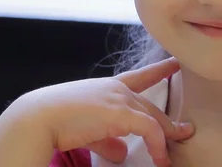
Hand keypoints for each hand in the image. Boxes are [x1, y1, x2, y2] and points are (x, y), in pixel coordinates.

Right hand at [17, 58, 192, 166]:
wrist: (38, 118)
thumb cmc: (56, 121)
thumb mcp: (87, 131)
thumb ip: (107, 141)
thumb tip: (122, 154)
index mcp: (108, 87)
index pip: (139, 77)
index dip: (158, 71)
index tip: (174, 65)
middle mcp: (117, 89)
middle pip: (149, 106)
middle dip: (167, 121)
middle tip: (184, 130)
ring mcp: (120, 99)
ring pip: (153, 117)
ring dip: (166, 136)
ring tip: (171, 153)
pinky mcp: (122, 112)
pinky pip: (150, 129)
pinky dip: (158, 144)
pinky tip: (160, 158)